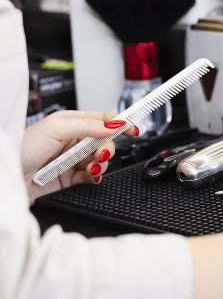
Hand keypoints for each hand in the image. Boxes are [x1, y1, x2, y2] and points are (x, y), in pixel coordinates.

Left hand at [21, 111, 137, 203]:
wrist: (8, 176)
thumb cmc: (23, 147)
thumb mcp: (56, 128)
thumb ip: (88, 126)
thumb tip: (113, 124)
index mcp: (71, 123)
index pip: (103, 119)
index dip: (120, 123)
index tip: (134, 129)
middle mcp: (74, 140)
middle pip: (106, 141)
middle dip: (108, 147)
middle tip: (101, 153)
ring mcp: (73, 159)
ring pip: (102, 159)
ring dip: (100, 163)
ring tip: (91, 167)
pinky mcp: (71, 178)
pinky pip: (93, 175)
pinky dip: (95, 176)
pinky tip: (90, 175)